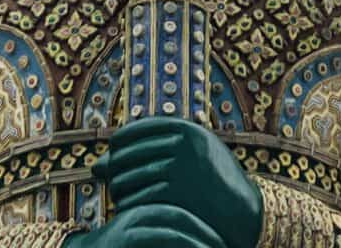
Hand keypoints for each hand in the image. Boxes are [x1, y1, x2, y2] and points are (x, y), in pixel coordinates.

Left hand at [94, 118, 262, 247]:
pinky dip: (126, 206)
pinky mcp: (175, 195)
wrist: (244, 212)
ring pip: (126, 178)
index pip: (131, 132)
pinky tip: (126, 210)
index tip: (114, 159)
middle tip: (109, 182)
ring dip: (116, 190)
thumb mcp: (192, 154)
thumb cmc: (212, 181)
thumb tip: (96, 165)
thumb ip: (152, 151)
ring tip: (118, 196)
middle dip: (113, 170)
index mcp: (184, 128)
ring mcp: (179, 169)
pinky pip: (136, 200)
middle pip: (125, 155)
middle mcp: (181, 144)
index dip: (117, 146)